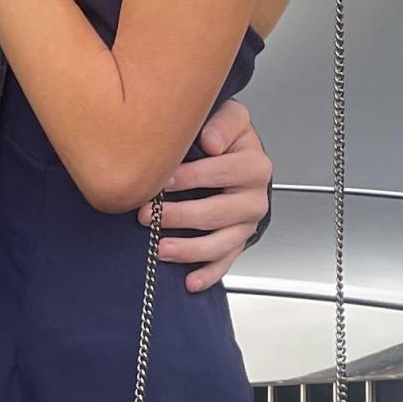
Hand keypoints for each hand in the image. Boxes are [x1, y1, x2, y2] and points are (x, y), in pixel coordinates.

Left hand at [146, 100, 272, 292]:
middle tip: (147, 215)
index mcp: (253, 165)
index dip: (188, 177)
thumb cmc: (229, 139)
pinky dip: (209, 274)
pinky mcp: (239, 241)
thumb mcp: (230, 119)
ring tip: (161, 249)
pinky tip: (191, 282)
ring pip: (220, 243)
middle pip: (216, 212)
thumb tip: (211, 142)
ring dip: (189, 250)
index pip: (219, 172)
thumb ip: (222, 123)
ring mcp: (247, 223)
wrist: (241, 158)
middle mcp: (255, 197)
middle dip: (179, 216)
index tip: (160, 180)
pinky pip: (225, 262)